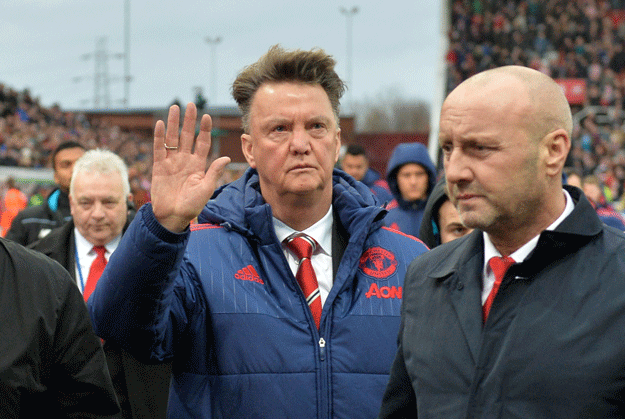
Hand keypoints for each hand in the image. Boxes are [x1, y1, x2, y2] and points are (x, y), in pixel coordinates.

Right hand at [151, 103, 230, 231]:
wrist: (173, 217)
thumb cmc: (192, 206)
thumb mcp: (206, 189)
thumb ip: (214, 172)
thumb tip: (227, 158)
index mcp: (198, 165)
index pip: (202, 143)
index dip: (204, 130)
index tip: (207, 116)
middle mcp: (185, 160)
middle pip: (188, 136)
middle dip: (189, 121)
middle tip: (191, 105)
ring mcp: (171, 162)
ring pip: (173, 139)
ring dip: (174, 124)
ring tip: (175, 108)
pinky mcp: (159, 167)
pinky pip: (159, 149)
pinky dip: (159, 137)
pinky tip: (160, 124)